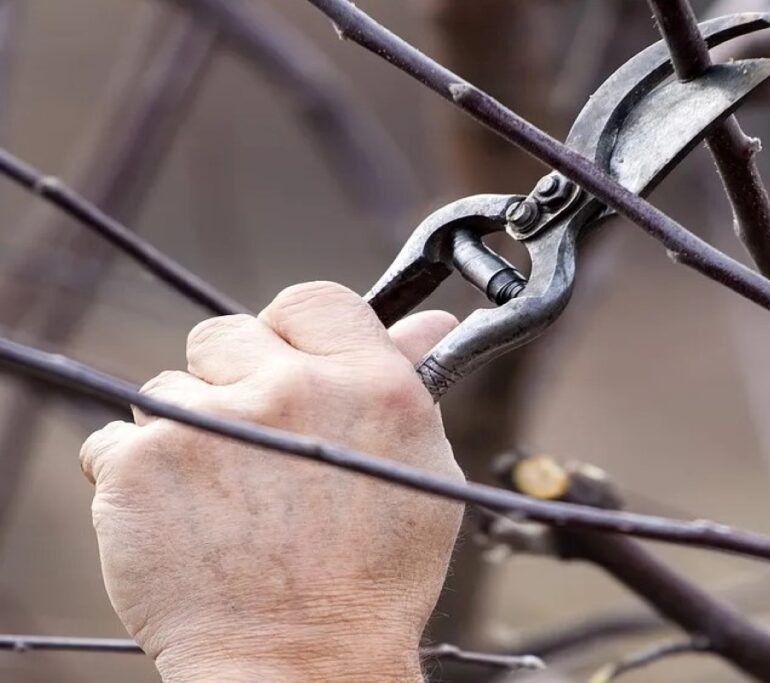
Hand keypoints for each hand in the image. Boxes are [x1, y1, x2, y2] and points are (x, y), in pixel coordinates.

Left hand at [79, 282, 463, 682]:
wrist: (302, 664)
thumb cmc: (374, 576)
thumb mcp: (419, 468)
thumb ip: (408, 383)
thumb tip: (427, 323)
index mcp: (370, 383)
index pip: (313, 300)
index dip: (293, 332)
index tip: (286, 367)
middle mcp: (292, 389)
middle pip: (227, 333)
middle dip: (232, 380)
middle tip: (253, 447)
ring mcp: (210, 422)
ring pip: (167, 388)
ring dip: (184, 431)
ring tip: (223, 501)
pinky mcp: (140, 464)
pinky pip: (114, 441)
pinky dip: (135, 477)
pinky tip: (179, 523)